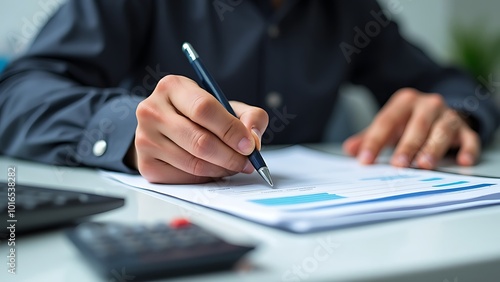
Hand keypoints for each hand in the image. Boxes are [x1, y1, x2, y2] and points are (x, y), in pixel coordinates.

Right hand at [128, 75, 267, 183]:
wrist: (166, 128)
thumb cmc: (199, 115)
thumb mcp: (226, 106)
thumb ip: (250, 116)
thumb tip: (253, 139)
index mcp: (172, 87)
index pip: (203, 109)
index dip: (230, 130)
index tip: (249, 145)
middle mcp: (152, 110)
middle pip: (199, 140)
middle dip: (230, 156)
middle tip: (247, 162)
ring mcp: (144, 138)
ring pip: (193, 163)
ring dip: (221, 169)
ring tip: (233, 165)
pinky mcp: (146, 164)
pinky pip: (184, 178)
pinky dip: (205, 177)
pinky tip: (212, 169)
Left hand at [343, 88, 480, 168]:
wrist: (439, 112)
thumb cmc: (408, 122)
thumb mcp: (387, 126)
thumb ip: (368, 137)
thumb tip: (349, 150)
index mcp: (404, 102)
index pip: (386, 121)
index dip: (375, 141)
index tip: (365, 159)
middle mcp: (428, 104)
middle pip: (417, 125)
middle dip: (407, 145)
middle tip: (398, 164)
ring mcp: (448, 116)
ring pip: (442, 131)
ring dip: (433, 148)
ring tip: (424, 165)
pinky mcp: (465, 128)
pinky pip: (469, 138)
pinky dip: (467, 149)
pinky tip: (463, 161)